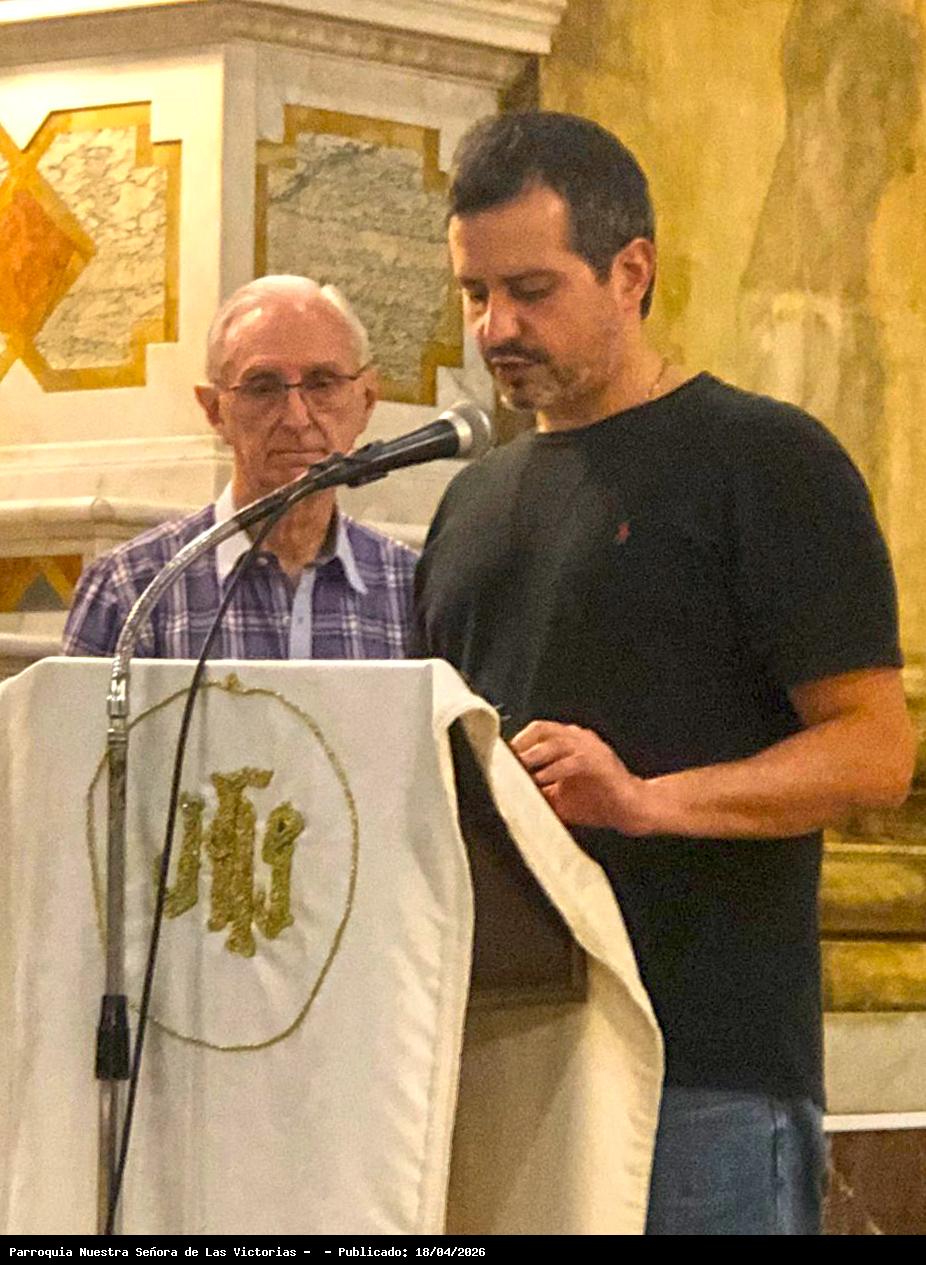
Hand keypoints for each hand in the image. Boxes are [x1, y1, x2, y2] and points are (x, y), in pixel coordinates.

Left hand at [510, 720, 651, 833]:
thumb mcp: (558, 796)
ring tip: (520, 768)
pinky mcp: (600, 762)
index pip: (537, 731)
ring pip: (557, 741)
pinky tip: (543, 779)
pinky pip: (574, 761)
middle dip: (521, 744)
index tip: (498, 757)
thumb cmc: (597, 801)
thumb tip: (508, 794)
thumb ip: (537, 790)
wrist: (632, 810)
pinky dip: (556, 770)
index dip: (517, 742)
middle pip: (543, 729)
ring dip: (535, 755)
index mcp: (569, 741)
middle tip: (504, 761)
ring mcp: (591, 748)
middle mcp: (579, 738)